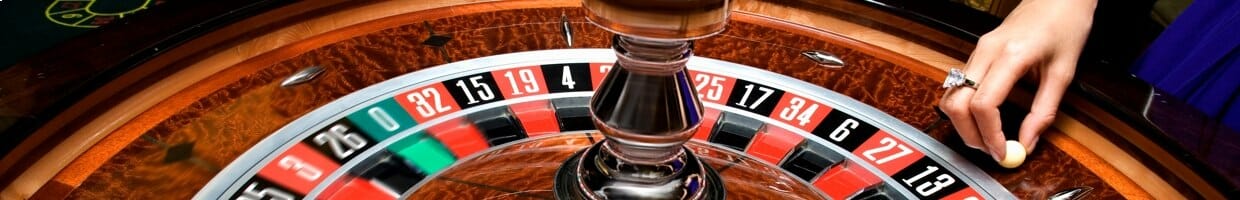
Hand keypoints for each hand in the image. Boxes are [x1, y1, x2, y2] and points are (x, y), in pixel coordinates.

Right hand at [939, 0, 1096, 162]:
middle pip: (958, 103)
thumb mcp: (1063, 73)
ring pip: (951, 95)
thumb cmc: (1065, 25)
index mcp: (1011, 56)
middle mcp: (986, 52)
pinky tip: (984, 116)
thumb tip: (1027, 142)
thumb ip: (1043, 112)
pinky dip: (965, 107)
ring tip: (985, 136)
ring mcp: (977, 50)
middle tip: (990, 150)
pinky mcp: (976, 52)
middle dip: (970, 134)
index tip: (1002, 151)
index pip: (984, 104)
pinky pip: (958, 85)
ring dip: (963, 122)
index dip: (990, 135)